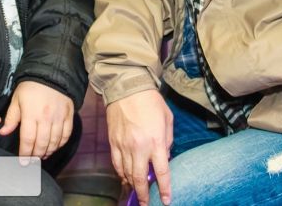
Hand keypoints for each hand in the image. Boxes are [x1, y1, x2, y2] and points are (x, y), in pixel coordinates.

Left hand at [0, 81, 74, 158]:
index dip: (25, 153)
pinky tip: (54, 146)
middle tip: (32, 161)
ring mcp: (59, 117)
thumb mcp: (17, 99)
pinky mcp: (68, 115)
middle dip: (36, 155)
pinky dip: (60, 143)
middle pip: (41, 143)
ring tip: (42, 155)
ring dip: (48, 151)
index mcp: (31, 113)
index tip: (23, 161)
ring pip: (54, 141)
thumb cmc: (31, 86)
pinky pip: (66, 134)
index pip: (28, 139)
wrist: (51, 73)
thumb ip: (11, 117)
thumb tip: (3, 132)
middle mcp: (46, 117)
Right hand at [105, 90, 172, 205]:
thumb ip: (167, 140)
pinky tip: (124, 177)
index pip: (161, 172)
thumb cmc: (151, 101)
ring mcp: (124, 145)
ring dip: (131, 185)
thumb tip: (164, 155)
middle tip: (147, 204)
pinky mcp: (113, 141)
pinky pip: (116, 164)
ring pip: (126, 173)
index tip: (166, 200)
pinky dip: (120, 173)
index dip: (165, 189)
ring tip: (136, 191)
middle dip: (144, 194)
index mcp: (156, 141)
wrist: (127, 88)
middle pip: (140, 178)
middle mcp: (139, 147)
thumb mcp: (168, 119)